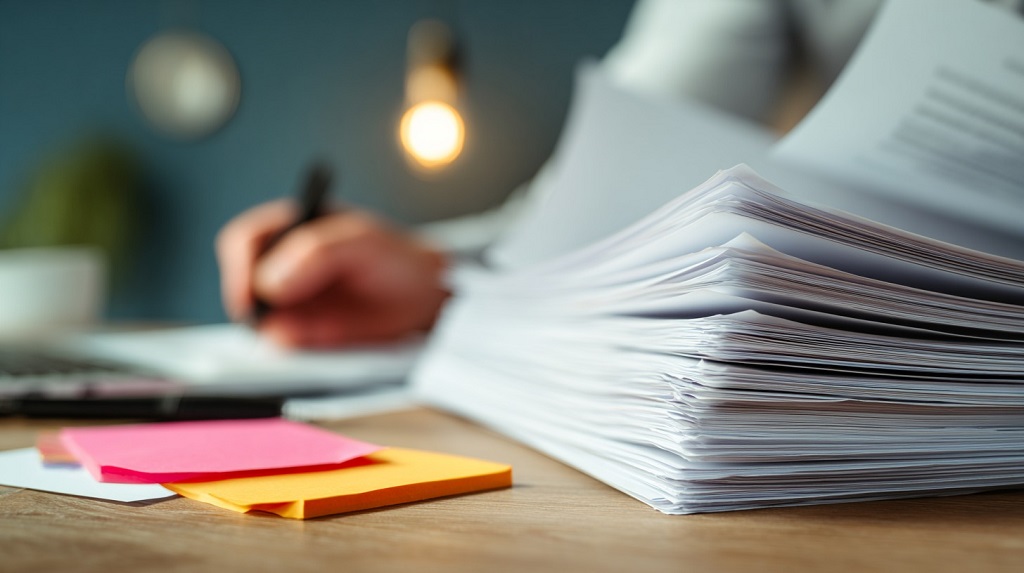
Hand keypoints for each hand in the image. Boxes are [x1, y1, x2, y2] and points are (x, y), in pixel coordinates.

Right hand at [216, 200, 449, 347]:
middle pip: (242, 283)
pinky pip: (279, 342)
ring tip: (306, 330)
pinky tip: (315, 341)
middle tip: (272, 321)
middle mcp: (284, 263)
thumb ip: (315, 252)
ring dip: (267, 329)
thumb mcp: (361, 241)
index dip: (240, 266)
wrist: (427, 295)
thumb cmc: (397, 257)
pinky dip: (286, 346)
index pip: (245, 241)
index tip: (251, 294)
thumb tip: (270, 282)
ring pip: (256, 317)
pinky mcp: (303, 330)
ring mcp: (292, 298)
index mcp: (293, 227)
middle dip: (251, 304)